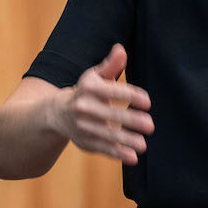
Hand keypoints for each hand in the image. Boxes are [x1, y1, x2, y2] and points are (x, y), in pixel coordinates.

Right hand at [56, 44, 153, 163]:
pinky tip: (132, 158)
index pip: (112, 91)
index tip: (147, 102)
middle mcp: (83, 108)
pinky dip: (117, 154)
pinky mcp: (85, 142)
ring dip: (125, 141)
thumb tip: (120, 49)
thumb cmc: (85, 91)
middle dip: (130, 121)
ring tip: (143, 144)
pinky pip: (102, 149)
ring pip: (106, 135)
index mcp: (88, 89)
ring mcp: (82, 127)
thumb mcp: (95, 76)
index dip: (130, 96)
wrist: (56, 113)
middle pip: (109, 115)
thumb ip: (110, 65)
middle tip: (150, 125)